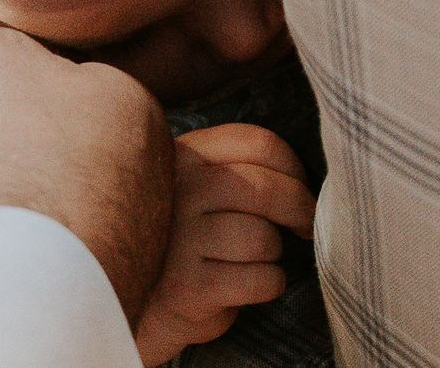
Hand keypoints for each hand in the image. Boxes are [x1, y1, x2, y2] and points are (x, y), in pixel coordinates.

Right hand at [134, 124, 315, 362]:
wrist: (135, 295)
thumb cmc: (183, 236)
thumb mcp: (195, 185)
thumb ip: (233, 166)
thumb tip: (304, 176)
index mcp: (183, 156)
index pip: (257, 143)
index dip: (293, 168)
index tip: (300, 186)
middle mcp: (178, 191)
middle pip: (268, 188)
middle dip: (300, 210)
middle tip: (304, 226)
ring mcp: (180, 240)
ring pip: (264, 238)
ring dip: (273, 253)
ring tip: (255, 258)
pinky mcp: (189, 286)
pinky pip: (260, 279)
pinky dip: (269, 283)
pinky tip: (249, 283)